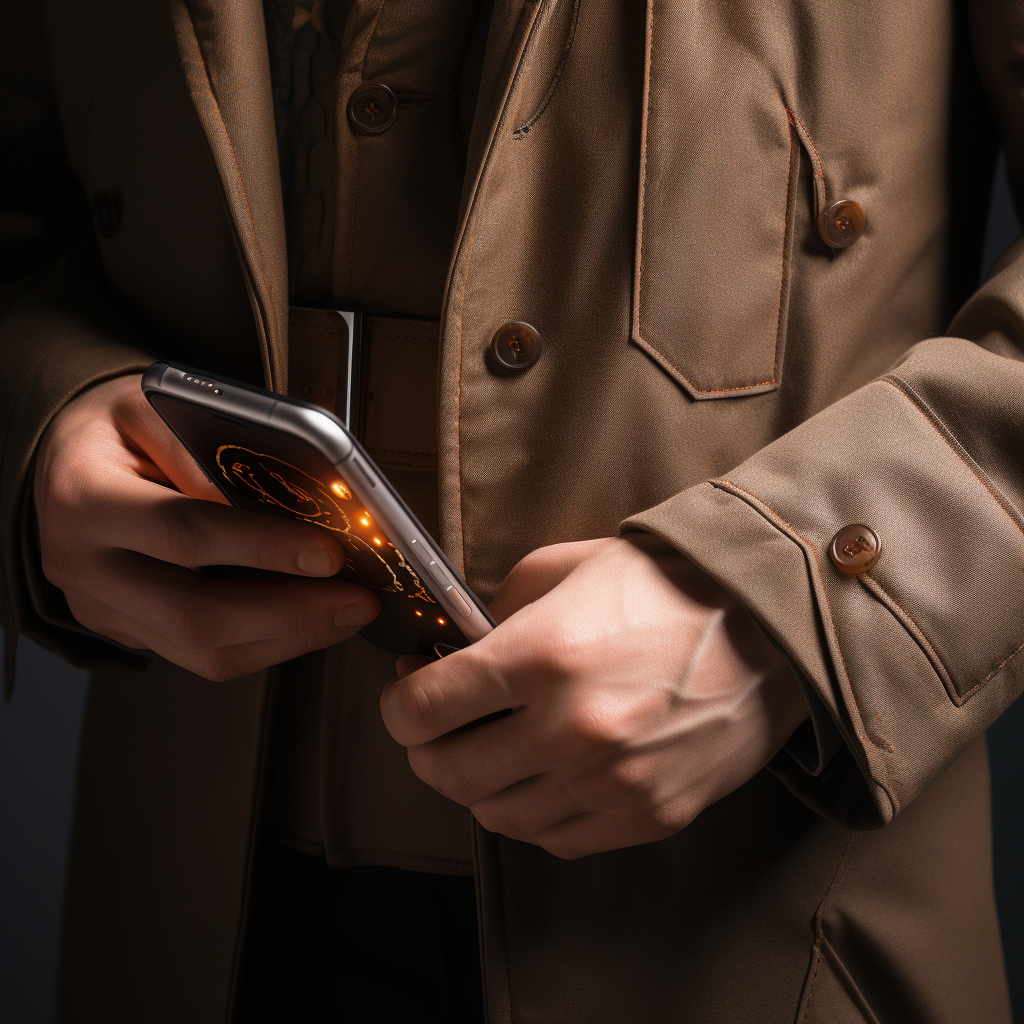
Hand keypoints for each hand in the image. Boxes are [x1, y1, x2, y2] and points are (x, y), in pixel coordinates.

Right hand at [33, 373, 378, 678]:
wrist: (65, 461)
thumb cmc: (116, 430)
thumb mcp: (151, 404)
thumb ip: (204, 445)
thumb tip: (277, 498)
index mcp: (86, 497)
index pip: (184, 532)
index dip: (263, 547)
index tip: (329, 553)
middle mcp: (83, 564)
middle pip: (194, 615)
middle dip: (290, 614)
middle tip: (355, 599)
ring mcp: (102, 608)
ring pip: (201, 652)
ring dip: (288, 639)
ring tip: (345, 613)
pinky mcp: (126, 631)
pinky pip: (201, 656)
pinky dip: (266, 644)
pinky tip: (309, 622)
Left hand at [381, 534, 807, 858]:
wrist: (772, 625)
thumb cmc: (668, 585)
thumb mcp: (568, 566)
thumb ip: (500, 608)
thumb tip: (458, 650)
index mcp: (545, 654)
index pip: (426, 708)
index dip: (398, 705)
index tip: (405, 694)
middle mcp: (574, 729)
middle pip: (449, 773)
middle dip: (425, 748)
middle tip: (433, 727)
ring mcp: (614, 782)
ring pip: (497, 815)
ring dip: (475, 785)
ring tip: (487, 750)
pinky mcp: (650, 815)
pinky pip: (556, 839)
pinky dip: (531, 813)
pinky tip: (539, 778)